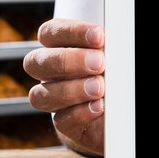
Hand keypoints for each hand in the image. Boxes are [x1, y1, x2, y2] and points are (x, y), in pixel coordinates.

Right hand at [24, 19, 104, 155]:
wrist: (122, 112)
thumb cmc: (117, 74)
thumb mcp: (114, 55)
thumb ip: (108, 45)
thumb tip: (112, 37)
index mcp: (61, 49)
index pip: (49, 33)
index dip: (70, 32)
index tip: (98, 36)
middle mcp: (52, 74)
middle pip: (36, 62)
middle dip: (67, 61)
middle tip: (98, 63)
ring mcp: (56, 101)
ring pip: (42, 95)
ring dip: (71, 90)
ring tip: (99, 88)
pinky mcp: (68, 125)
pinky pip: (61, 121)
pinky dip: (80, 113)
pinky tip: (99, 107)